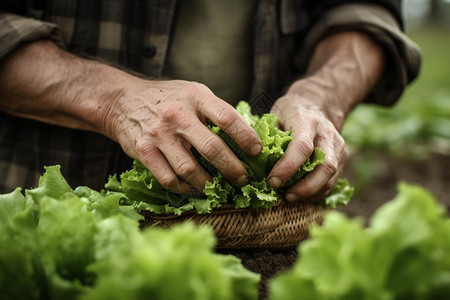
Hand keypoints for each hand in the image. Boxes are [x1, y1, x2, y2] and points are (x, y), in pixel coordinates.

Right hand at [0, 40, 261, 194]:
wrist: (123, 100)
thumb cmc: (167, 98)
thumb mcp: (192, 93)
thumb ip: (216, 110)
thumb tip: (248, 135)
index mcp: (195, 96)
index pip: (228, 118)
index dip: (246, 138)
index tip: (257, 152)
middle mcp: (177, 114)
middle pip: (212, 148)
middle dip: (233, 169)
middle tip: (243, 179)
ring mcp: (158, 134)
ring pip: (190, 169)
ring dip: (208, 184)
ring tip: (218, 188)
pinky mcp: (143, 151)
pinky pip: (169, 179)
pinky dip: (185, 189)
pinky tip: (194, 189)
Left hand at [266, 31, 384, 200]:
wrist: (316, 104)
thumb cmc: (289, 112)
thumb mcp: (274, 116)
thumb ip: (267, 137)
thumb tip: (254, 162)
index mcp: (308, 120)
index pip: (302, 146)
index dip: (288, 167)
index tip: (272, 181)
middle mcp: (327, 133)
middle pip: (324, 166)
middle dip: (304, 187)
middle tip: (284, 196)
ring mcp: (338, 146)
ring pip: (331, 177)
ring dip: (310, 192)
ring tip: (290, 198)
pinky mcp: (342, 158)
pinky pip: (332, 181)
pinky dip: (317, 193)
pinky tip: (301, 196)